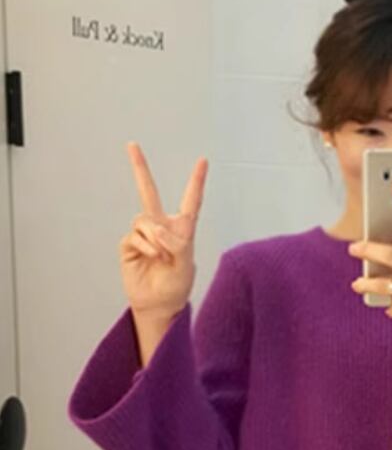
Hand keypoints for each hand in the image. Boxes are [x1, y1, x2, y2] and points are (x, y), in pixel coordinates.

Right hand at [119, 142, 205, 318]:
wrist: (157, 304)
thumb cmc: (176, 286)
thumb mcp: (186, 266)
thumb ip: (178, 245)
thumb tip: (159, 230)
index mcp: (183, 229)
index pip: (191, 201)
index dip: (197, 181)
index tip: (203, 160)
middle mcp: (162, 226)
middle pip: (149, 193)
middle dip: (140, 168)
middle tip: (132, 145)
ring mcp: (144, 234)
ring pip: (145, 220)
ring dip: (155, 239)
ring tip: (162, 257)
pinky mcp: (129, 243)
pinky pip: (136, 235)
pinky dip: (146, 247)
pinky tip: (151, 259)